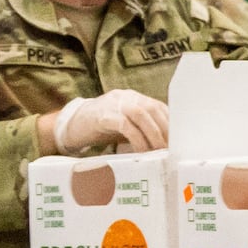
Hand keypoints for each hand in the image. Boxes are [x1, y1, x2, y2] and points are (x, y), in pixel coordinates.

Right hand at [44, 89, 168, 155]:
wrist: (70, 125)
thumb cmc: (100, 127)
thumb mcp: (124, 125)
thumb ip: (141, 128)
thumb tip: (164, 144)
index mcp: (133, 97)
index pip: (158, 106)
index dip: (170, 123)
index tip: (177, 140)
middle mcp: (125, 97)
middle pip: (152, 108)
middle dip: (164, 129)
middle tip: (170, 148)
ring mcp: (114, 104)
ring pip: (141, 114)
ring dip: (153, 134)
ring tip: (158, 150)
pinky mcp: (102, 115)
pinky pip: (124, 125)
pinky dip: (136, 138)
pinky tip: (140, 151)